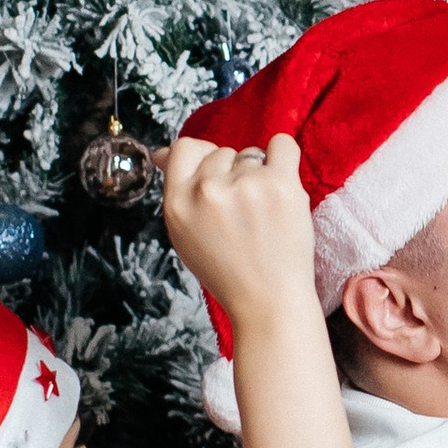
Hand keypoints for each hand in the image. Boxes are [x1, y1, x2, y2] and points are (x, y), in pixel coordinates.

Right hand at [162, 134, 358, 447]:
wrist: (269, 302)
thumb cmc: (229, 271)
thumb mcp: (185, 236)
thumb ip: (177, 192)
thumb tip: (164, 153)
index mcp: (177, 204)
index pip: (184, 148)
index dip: (201, 158)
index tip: (215, 176)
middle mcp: (206, 192)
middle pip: (220, 152)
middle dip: (233, 174)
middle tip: (244, 212)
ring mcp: (244, 186)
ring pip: (251, 154)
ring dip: (259, 175)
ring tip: (263, 215)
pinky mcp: (280, 185)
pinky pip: (282, 144)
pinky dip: (283, 156)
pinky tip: (282, 179)